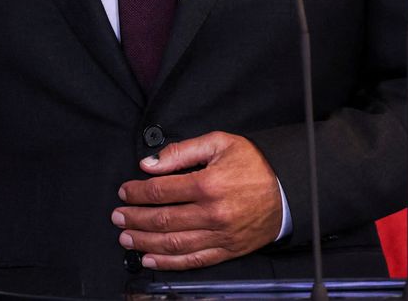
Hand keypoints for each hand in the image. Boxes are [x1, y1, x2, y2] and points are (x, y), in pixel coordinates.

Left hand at [112, 131, 282, 269]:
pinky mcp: (228, 249)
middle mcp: (212, 213)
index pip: (160, 191)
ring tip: (127, 238)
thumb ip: (181, 152)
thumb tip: (150, 163)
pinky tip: (151, 259)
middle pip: (162, 219)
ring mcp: (220, 234)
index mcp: (208, 184)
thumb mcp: (218, 144)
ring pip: (174, 243)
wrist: (289, 189)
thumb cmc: (255, 164)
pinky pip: (194, 260)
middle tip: (117, 217)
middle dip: (134, 219)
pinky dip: (169, 262)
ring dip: (145, 242)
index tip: (124, 192)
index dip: (136, 192)